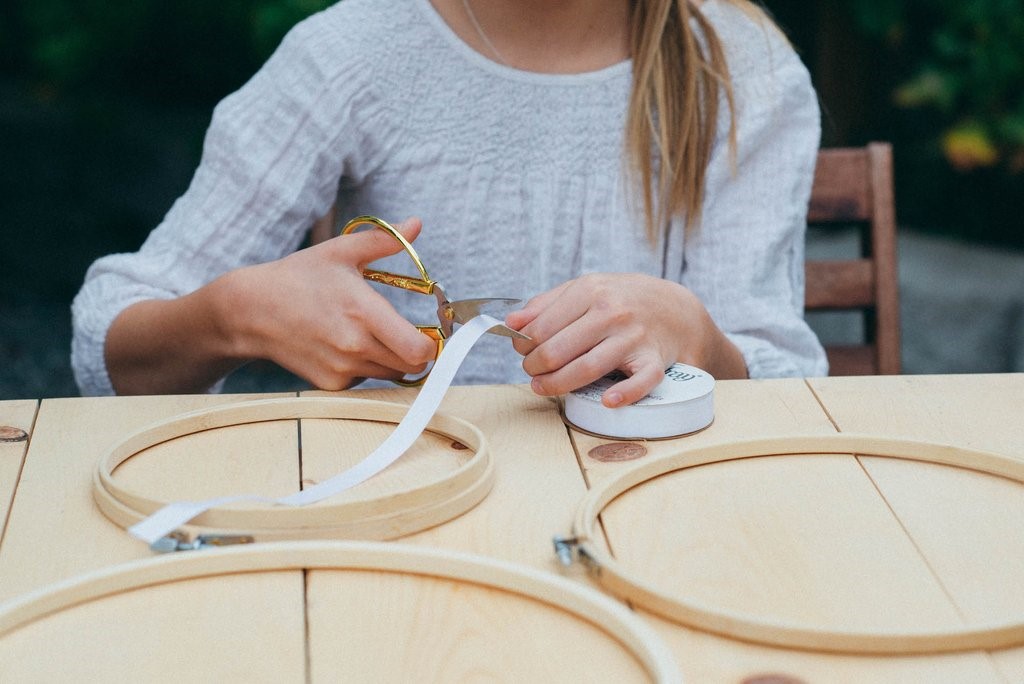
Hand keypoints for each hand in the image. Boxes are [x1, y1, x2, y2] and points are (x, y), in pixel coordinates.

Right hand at [217, 217, 437, 389]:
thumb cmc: (299, 277)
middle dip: (416, 350)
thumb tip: (416, 223)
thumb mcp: (341, 251)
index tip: (429, 329)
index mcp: (363, 312)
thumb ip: (384, 240)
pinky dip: (367, 367)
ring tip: (372, 334)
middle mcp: (355, 346)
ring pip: (391, 375)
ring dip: (393, 359)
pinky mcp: (331, 384)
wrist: (252, 311)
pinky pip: (366, 380)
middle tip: (409, 332)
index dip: (431, 342)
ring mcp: (342, 369)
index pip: (418, 349)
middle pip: (412, 365)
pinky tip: (348, 346)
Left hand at [505, 273, 744, 406]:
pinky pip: (641, 381)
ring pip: (589, 368)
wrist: (676, 309)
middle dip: (537, 367)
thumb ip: (546, 304)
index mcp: (591, 291)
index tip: (522, 354)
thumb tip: (511, 322)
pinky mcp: (654, 360)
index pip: (542, 327)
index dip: (524, 346)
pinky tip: (607, 401)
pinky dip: (624, 394)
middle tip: (532, 373)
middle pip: (560, 350)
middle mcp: (612, 313)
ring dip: (559, 384)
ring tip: (543, 387)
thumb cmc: (621, 301)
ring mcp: (634, 337)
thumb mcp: (585, 289)